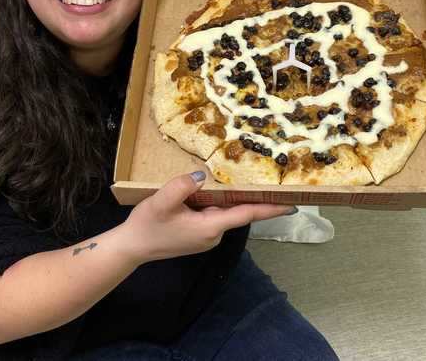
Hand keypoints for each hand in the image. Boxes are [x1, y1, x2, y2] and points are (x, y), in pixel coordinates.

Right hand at [119, 171, 294, 262]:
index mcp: (210, 227)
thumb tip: (200, 177)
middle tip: (273, 179)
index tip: (293, 203)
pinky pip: (216, 216)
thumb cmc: (147, 225)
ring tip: (248, 179)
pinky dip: (221, 203)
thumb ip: (181, 187)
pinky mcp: (199, 234)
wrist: (132, 247)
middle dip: (256, 198)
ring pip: (226, 213)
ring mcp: (207, 236)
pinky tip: (217, 190)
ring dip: (236, 199)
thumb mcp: (161, 202)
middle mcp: (214, 234)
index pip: (248, 215)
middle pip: (240, 212)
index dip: (271, 208)